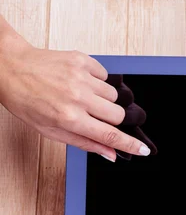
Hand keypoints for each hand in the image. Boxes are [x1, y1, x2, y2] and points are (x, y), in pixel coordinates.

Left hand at [0, 26, 150, 160]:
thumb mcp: (50, 130)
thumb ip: (84, 142)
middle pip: (118, 115)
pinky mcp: (83, 60)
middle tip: (94, 115)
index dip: (129, 144)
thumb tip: (111, 154)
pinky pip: (106, 76)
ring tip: (81, 95)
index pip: (109, 135)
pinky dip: (97, 81)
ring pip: (114, 96)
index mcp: (69, 118)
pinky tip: (79, 81)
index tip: (143, 150)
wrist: (11, 68)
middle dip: (112, 119)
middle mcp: (77, 98)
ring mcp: (81, 77)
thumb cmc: (26, 101)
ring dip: (103, 99)